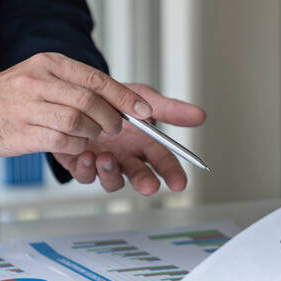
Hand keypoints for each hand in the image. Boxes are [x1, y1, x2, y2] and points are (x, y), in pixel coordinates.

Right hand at [0, 52, 158, 157]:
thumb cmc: (10, 95)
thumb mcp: (42, 75)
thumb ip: (76, 84)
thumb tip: (119, 100)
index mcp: (49, 64)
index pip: (96, 79)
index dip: (124, 97)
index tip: (144, 110)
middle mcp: (38, 82)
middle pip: (90, 102)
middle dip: (111, 119)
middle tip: (116, 128)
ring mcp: (27, 108)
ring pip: (78, 123)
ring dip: (92, 134)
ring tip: (90, 136)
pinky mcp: (21, 133)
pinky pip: (62, 142)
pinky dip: (75, 147)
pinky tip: (73, 146)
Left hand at [53, 84, 205, 194]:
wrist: (80, 94)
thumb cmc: (115, 99)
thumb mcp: (144, 98)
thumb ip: (170, 109)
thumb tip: (200, 115)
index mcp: (146, 143)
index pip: (165, 162)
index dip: (173, 174)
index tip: (179, 183)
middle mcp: (127, 157)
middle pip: (141, 176)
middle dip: (145, 182)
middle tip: (149, 186)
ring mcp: (105, 162)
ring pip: (112, 180)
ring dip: (111, 173)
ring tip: (107, 158)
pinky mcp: (81, 164)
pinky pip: (85, 175)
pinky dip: (86, 168)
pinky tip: (86, 156)